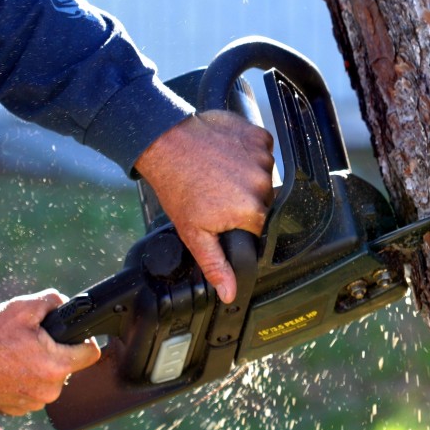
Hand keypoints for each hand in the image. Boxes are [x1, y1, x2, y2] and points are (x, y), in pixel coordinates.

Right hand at [0, 290, 100, 415]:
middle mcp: (50, 390)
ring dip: (40, 366)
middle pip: (69, 365)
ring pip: (51, 378)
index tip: (70, 335)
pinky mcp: (19, 409)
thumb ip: (53, 301)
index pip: (91, 353)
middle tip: (31, 342)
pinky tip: (9, 369)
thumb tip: (67, 304)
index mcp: (57, 366)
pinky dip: (25, 379)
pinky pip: (34, 390)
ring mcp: (34, 403)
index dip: (83, 339)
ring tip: (16, 355)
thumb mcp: (21, 308)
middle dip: (56, 351)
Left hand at [134, 110, 273, 302]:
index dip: (242, 222)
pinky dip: (249, 153)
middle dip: (245, 199)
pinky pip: (263, 150)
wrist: (165, 143)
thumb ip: (216, 265)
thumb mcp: (194, 233)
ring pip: (264, 175)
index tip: (224, 213)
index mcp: (252, 211)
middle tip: (218, 193)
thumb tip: (231, 293)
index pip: (260, 226)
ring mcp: (263, 157)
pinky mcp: (259, 136)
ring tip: (219, 172)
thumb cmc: (177, 186)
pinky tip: (227, 156)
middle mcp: (264, 184)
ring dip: (248, 175)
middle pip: (265, 200)